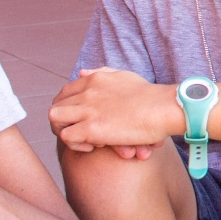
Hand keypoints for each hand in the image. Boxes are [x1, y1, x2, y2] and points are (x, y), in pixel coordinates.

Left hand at [49, 68, 178, 154]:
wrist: (165, 108)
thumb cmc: (151, 96)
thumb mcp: (124, 76)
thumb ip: (101, 73)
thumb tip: (82, 72)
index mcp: (94, 79)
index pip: (64, 92)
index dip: (68, 107)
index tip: (80, 117)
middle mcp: (87, 92)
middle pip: (56, 105)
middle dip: (63, 121)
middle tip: (78, 131)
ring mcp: (87, 110)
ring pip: (55, 119)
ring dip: (64, 131)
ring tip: (82, 140)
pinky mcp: (91, 129)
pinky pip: (67, 137)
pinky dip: (75, 145)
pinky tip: (92, 147)